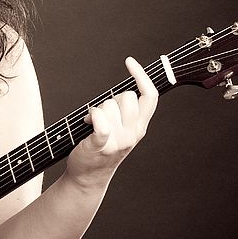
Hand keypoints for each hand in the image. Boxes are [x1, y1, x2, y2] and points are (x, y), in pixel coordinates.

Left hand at [66, 57, 157, 188]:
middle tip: (101, 116)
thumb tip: (126, 91)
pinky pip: (101, 123)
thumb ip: (126, 112)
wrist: (88, 177)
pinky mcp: (101, 146)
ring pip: (109, 106)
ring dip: (96, 111)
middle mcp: (133, 133)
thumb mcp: (121, 129)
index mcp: (140, 127)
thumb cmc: (101, 147)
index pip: (150, 96)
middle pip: (126, 97)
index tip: (129, 61)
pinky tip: (87, 121)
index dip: (142, 76)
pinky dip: (93, 117)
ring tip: (90, 125)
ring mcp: (118, 141)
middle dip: (110, 100)